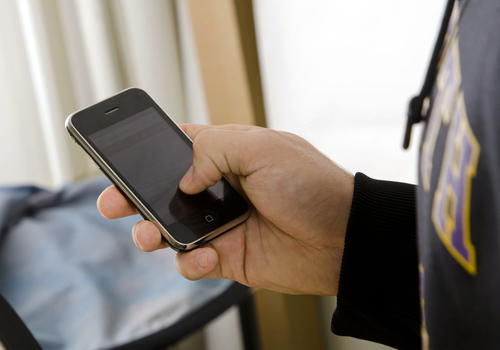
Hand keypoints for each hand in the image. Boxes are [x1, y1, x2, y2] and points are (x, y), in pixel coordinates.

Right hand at [97, 124, 353, 294]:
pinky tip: (203, 254)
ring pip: (170, 229)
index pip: (177, 149)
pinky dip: (189, 261)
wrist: (342, 238)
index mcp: (227, 155)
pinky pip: (192, 262)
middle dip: (134, 198)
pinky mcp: (228, 256)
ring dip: (151, 233)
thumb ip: (213, 150)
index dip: (148, 153)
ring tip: (149, 235)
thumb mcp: (262, 147)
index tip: (122, 158)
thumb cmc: (310, 186)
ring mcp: (222, 224)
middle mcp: (220, 189)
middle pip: (164, 191)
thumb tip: (183, 179)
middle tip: (113, 203)